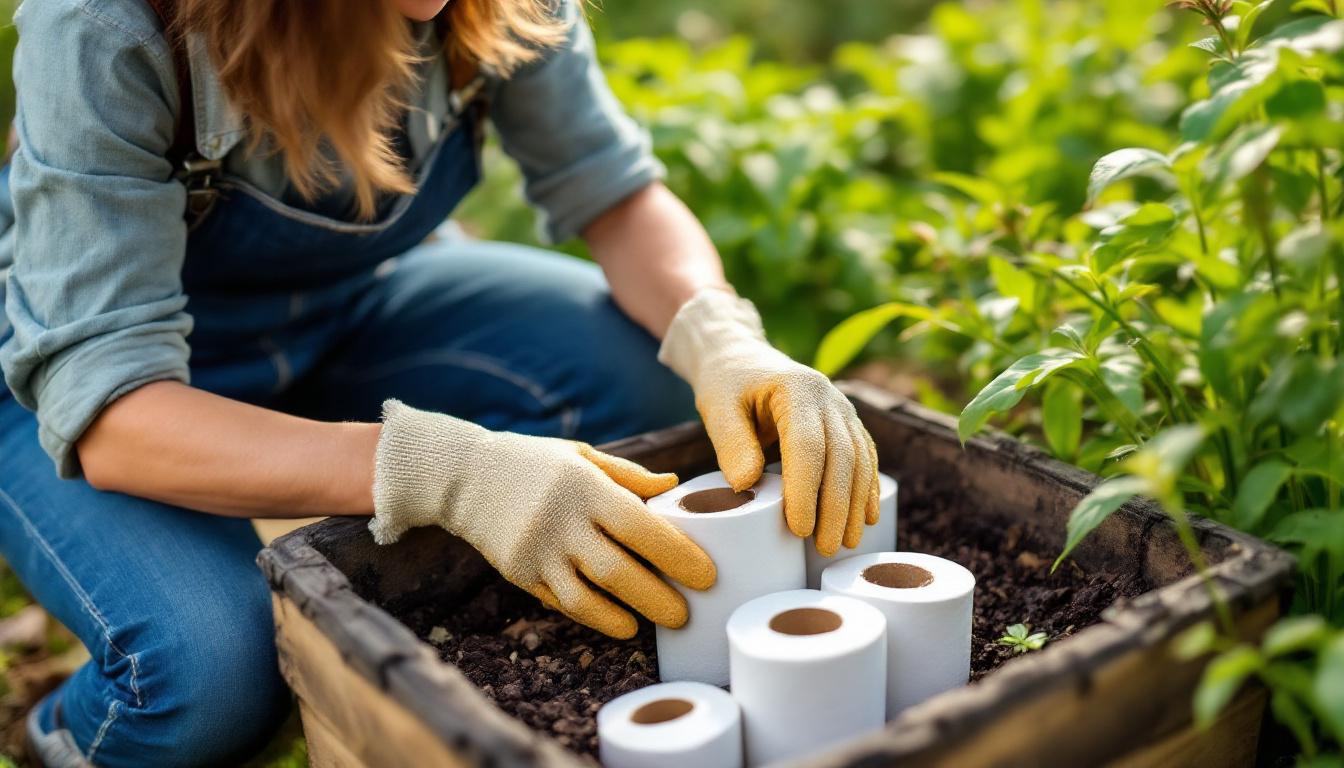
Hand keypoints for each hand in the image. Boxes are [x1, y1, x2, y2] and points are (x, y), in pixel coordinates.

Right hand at [370, 401, 716, 637]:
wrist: (463, 476)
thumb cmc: (535, 463)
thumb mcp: (581, 455)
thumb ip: (628, 475)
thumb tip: (674, 489)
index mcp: (586, 487)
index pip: (641, 527)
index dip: (678, 556)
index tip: (707, 576)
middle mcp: (562, 522)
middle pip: (619, 572)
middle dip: (659, 599)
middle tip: (687, 614)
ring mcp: (537, 552)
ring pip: (588, 598)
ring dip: (625, 616)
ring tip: (652, 624)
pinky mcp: (519, 574)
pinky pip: (561, 604)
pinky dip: (593, 616)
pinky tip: (617, 621)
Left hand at [659, 289, 879, 555]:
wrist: (744, 359)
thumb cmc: (726, 385)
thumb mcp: (717, 407)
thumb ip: (730, 443)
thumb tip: (744, 485)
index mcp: (797, 388)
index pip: (808, 445)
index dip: (806, 490)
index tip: (798, 528)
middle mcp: (829, 397)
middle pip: (841, 458)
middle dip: (836, 507)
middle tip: (824, 549)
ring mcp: (843, 409)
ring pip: (859, 461)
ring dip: (855, 505)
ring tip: (845, 544)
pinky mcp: (847, 423)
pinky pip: (865, 457)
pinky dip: (867, 489)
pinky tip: (868, 518)